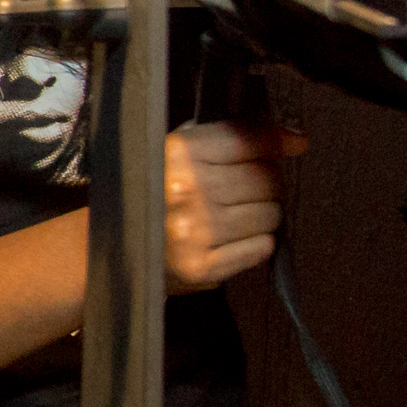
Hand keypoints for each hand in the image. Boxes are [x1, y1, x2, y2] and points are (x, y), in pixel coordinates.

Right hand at [165, 120, 304, 292]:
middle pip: (266, 179)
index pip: (250, 139)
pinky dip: (255, 244)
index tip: (294, 144)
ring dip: (262, 215)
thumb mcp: (176, 154)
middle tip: (245, 190)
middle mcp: (186, 189)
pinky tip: (232, 240)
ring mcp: (195, 231)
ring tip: (235, 217)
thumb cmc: (150, 194)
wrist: (108, 250)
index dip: (277, 141)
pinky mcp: (201, 267)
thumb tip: (297, 141)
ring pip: (270, 215)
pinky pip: (261, 248)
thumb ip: (229, 139)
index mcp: (177, 153)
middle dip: (266, 183)